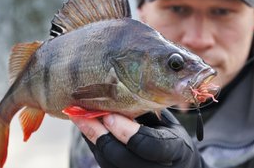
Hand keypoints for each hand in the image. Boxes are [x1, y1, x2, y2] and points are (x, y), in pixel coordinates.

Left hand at [70, 110, 203, 167]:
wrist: (176, 162)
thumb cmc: (170, 135)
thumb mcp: (166, 121)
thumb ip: (146, 111)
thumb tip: (117, 93)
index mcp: (174, 151)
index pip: (150, 145)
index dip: (127, 131)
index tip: (109, 115)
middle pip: (122, 157)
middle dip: (100, 134)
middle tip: (84, 114)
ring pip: (108, 162)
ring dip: (91, 137)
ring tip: (77, 116)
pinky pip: (103, 161)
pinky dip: (92, 142)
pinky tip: (84, 125)